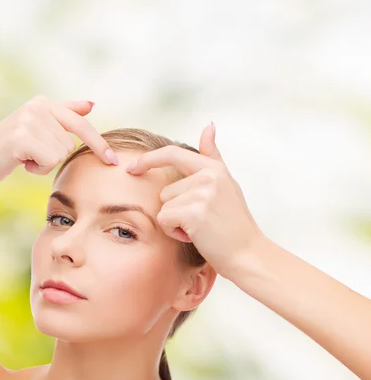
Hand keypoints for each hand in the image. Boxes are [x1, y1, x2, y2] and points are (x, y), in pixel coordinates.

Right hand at [0, 95, 116, 187]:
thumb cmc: (6, 150)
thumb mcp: (36, 128)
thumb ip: (64, 114)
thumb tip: (91, 104)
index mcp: (43, 102)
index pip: (80, 124)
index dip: (98, 143)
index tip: (113, 160)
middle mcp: (37, 106)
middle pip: (70, 144)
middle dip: (53, 156)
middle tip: (29, 155)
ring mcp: (29, 120)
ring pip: (61, 154)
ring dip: (44, 163)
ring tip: (23, 157)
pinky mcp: (21, 137)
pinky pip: (49, 161)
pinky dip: (37, 169)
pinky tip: (19, 162)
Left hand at [126, 123, 264, 277]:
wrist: (247, 254)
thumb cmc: (233, 224)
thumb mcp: (226, 184)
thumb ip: (212, 156)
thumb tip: (208, 125)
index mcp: (214, 168)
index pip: (173, 154)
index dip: (148, 159)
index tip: (131, 167)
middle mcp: (208, 176)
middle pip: (165, 191)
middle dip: (176, 210)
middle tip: (201, 222)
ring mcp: (202, 193)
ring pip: (163, 206)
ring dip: (175, 222)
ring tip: (201, 229)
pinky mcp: (194, 212)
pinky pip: (164, 220)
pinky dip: (174, 232)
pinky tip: (196, 236)